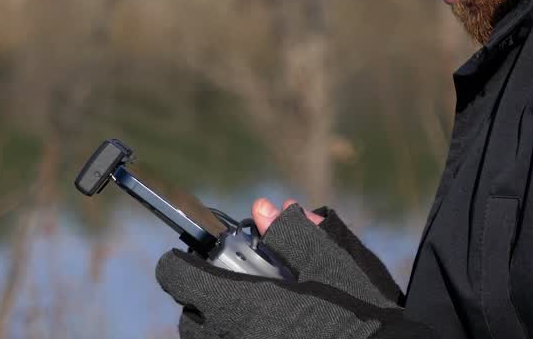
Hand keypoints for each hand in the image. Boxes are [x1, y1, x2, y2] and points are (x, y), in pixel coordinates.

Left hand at [156, 204, 427, 338]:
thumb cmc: (356, 313)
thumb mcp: (330, 265)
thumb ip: (292, 234)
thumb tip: (264, 206)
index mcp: (239, 304)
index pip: (176, 278)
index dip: (180, 262)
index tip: (192, 256)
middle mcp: (230, 337)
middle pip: (188, 315)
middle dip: (201, 295)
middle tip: (229, 282)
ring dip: (214, 322)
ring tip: (247, 308)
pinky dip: (233, 336)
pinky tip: (265, 328)